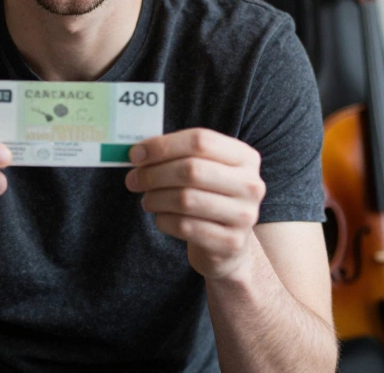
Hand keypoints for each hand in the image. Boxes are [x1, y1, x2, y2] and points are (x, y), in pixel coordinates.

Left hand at [126, 128, 266, 279]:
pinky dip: (163, 220)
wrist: (226, 244)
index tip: (136, 154)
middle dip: (153, 174)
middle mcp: (251, 184)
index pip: (200, 140)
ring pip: (185, 199)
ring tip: (147, 200)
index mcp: (245, 157)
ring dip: (155, 198)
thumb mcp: (200, 169)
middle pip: (191, 169)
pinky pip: (184, 226)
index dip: (162, 145)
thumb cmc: (206, 196)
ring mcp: (245, 215)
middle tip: (133, 180)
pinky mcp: (231, 242)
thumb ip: (174, 155)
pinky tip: (162, 218)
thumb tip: (138, 152)